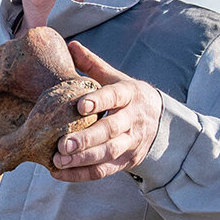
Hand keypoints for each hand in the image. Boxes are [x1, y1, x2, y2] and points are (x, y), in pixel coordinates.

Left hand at [51, 41, 160, 181]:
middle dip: (87, 138)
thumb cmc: (127, 96)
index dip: (99, 101)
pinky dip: (81, 174)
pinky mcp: (126, 161)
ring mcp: (132, 143)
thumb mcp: (115, 77)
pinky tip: (59, 173)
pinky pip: (104, 171)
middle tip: (62, 144)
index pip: (115, 96)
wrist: (160, 121)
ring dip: (83, 159)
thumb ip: (92, 64)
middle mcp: (133, 120)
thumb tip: (71, 45)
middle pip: (111, 130)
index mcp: (130, 94)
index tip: (80, 105)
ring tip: (58, 160)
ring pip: (108, 153)